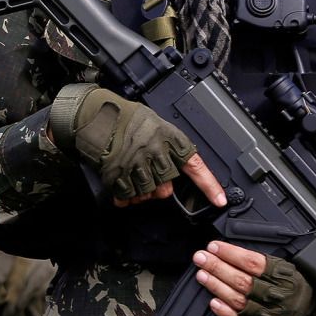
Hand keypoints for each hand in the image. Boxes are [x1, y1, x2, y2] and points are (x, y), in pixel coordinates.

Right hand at [51, 85, 223, 204]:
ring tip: (132, 176)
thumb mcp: (156, 124)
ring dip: (141, 192)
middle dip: (158, 187)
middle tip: (147, 175)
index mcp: (168, 138)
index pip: (195, 166)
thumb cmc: (126, 117)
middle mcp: (154, 152)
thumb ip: (168, 146)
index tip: (220, 201)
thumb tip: (175, 167)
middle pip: (166, 188)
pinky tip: (121, 186)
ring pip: (147, 194)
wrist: (96, 114)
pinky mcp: (117, 174)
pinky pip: (127, 197)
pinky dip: (124, 197)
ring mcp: (135, 165)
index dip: (209, 186)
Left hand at [193, 241, 314, 315]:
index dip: (231, 253)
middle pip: (243, 281)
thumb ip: (261, 261)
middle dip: (218, 267)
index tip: (214, 246)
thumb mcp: (286, 268)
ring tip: (202, 275)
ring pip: (239, 300)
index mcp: (285, 278)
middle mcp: (278, 297)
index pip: (254, 263)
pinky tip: (213, 302)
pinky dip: (225, 312)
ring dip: (217, 286)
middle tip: (201, 258)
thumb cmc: (295, 288)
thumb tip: (229, 251)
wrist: (313, 315)